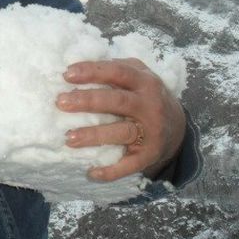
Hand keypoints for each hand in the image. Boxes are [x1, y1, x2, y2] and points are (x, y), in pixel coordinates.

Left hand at [57, 58, 184, 181]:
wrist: (177, 127)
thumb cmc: (146, 97)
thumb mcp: (140, 76)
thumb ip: (117, 68)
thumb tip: (80, 65)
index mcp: (145, 82)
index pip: (118, 72)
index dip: (93, 72)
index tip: (67, 75)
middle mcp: (149, 104)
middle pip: (117, 101)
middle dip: (88, 101)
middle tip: (61, 102)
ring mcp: (151, 131)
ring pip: (121, 132)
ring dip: (94, 135)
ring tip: (69, 137)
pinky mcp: (150, 154)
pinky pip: (130, 164)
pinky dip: (111, 171)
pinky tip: (92, 173)